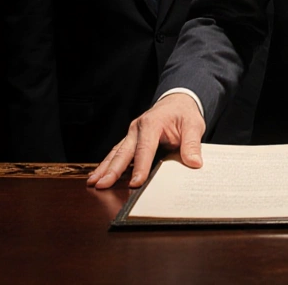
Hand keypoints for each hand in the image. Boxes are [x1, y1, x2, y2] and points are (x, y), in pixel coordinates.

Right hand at [87, 93, 205, 189]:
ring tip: (93, 182)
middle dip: (112, 169)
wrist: (177, 102)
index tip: (136, 183)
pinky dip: (107, 164)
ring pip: (116, 153)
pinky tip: (98, 175)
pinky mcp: (130, 140)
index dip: (140, 167)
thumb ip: (192, 144)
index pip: (145, 148)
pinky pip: (117, 153)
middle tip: (102, 185)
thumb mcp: (194, 125)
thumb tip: (194, 162)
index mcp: (152, 124)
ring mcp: (131, 134)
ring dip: (104, 168)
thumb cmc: (184, 114)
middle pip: (124, 152)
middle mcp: (137, 128)